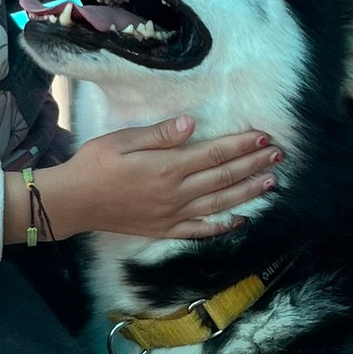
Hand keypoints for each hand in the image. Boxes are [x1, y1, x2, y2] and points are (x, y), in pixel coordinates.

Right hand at [30, 117, 278, 240]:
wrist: (73, 202)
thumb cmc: (94, 165)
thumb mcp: (123, 140)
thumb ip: (160, 134)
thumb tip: (192, 123)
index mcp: (167, 167)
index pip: (214, 153)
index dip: (241, 145)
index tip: (264, 137)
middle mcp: (176, 193)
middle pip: (223, 177)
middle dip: (253, 165)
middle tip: (279, 156)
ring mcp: (172, 215)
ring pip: (219, 203)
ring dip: (247, 192)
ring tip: (271, 182)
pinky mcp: (165, 229)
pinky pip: (200, 230)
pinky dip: (222, 226)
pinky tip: (240, 220)